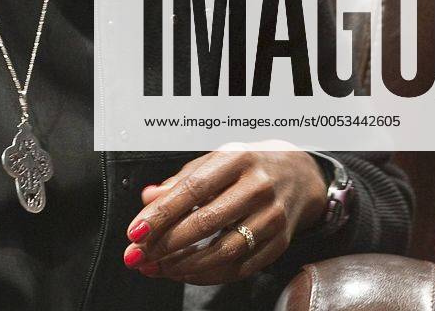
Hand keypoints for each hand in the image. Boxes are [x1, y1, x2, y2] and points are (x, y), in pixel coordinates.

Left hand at [122, 140, 327, 284]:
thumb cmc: (247, 165)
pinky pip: (240, 268)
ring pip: (224, 251)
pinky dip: (208, 275)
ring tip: (159, 267)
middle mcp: (257, 187)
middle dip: (167, 244)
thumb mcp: (215, 160)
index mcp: (236, 158)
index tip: (136, 231)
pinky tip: (186, 272)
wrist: (298, 174)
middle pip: (206, 222)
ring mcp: (272, 217)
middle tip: (140, 254)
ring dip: (185, 265)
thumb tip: (149, 198)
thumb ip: (181, 179)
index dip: (161, 213)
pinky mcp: (280, 243)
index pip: (192, 188)